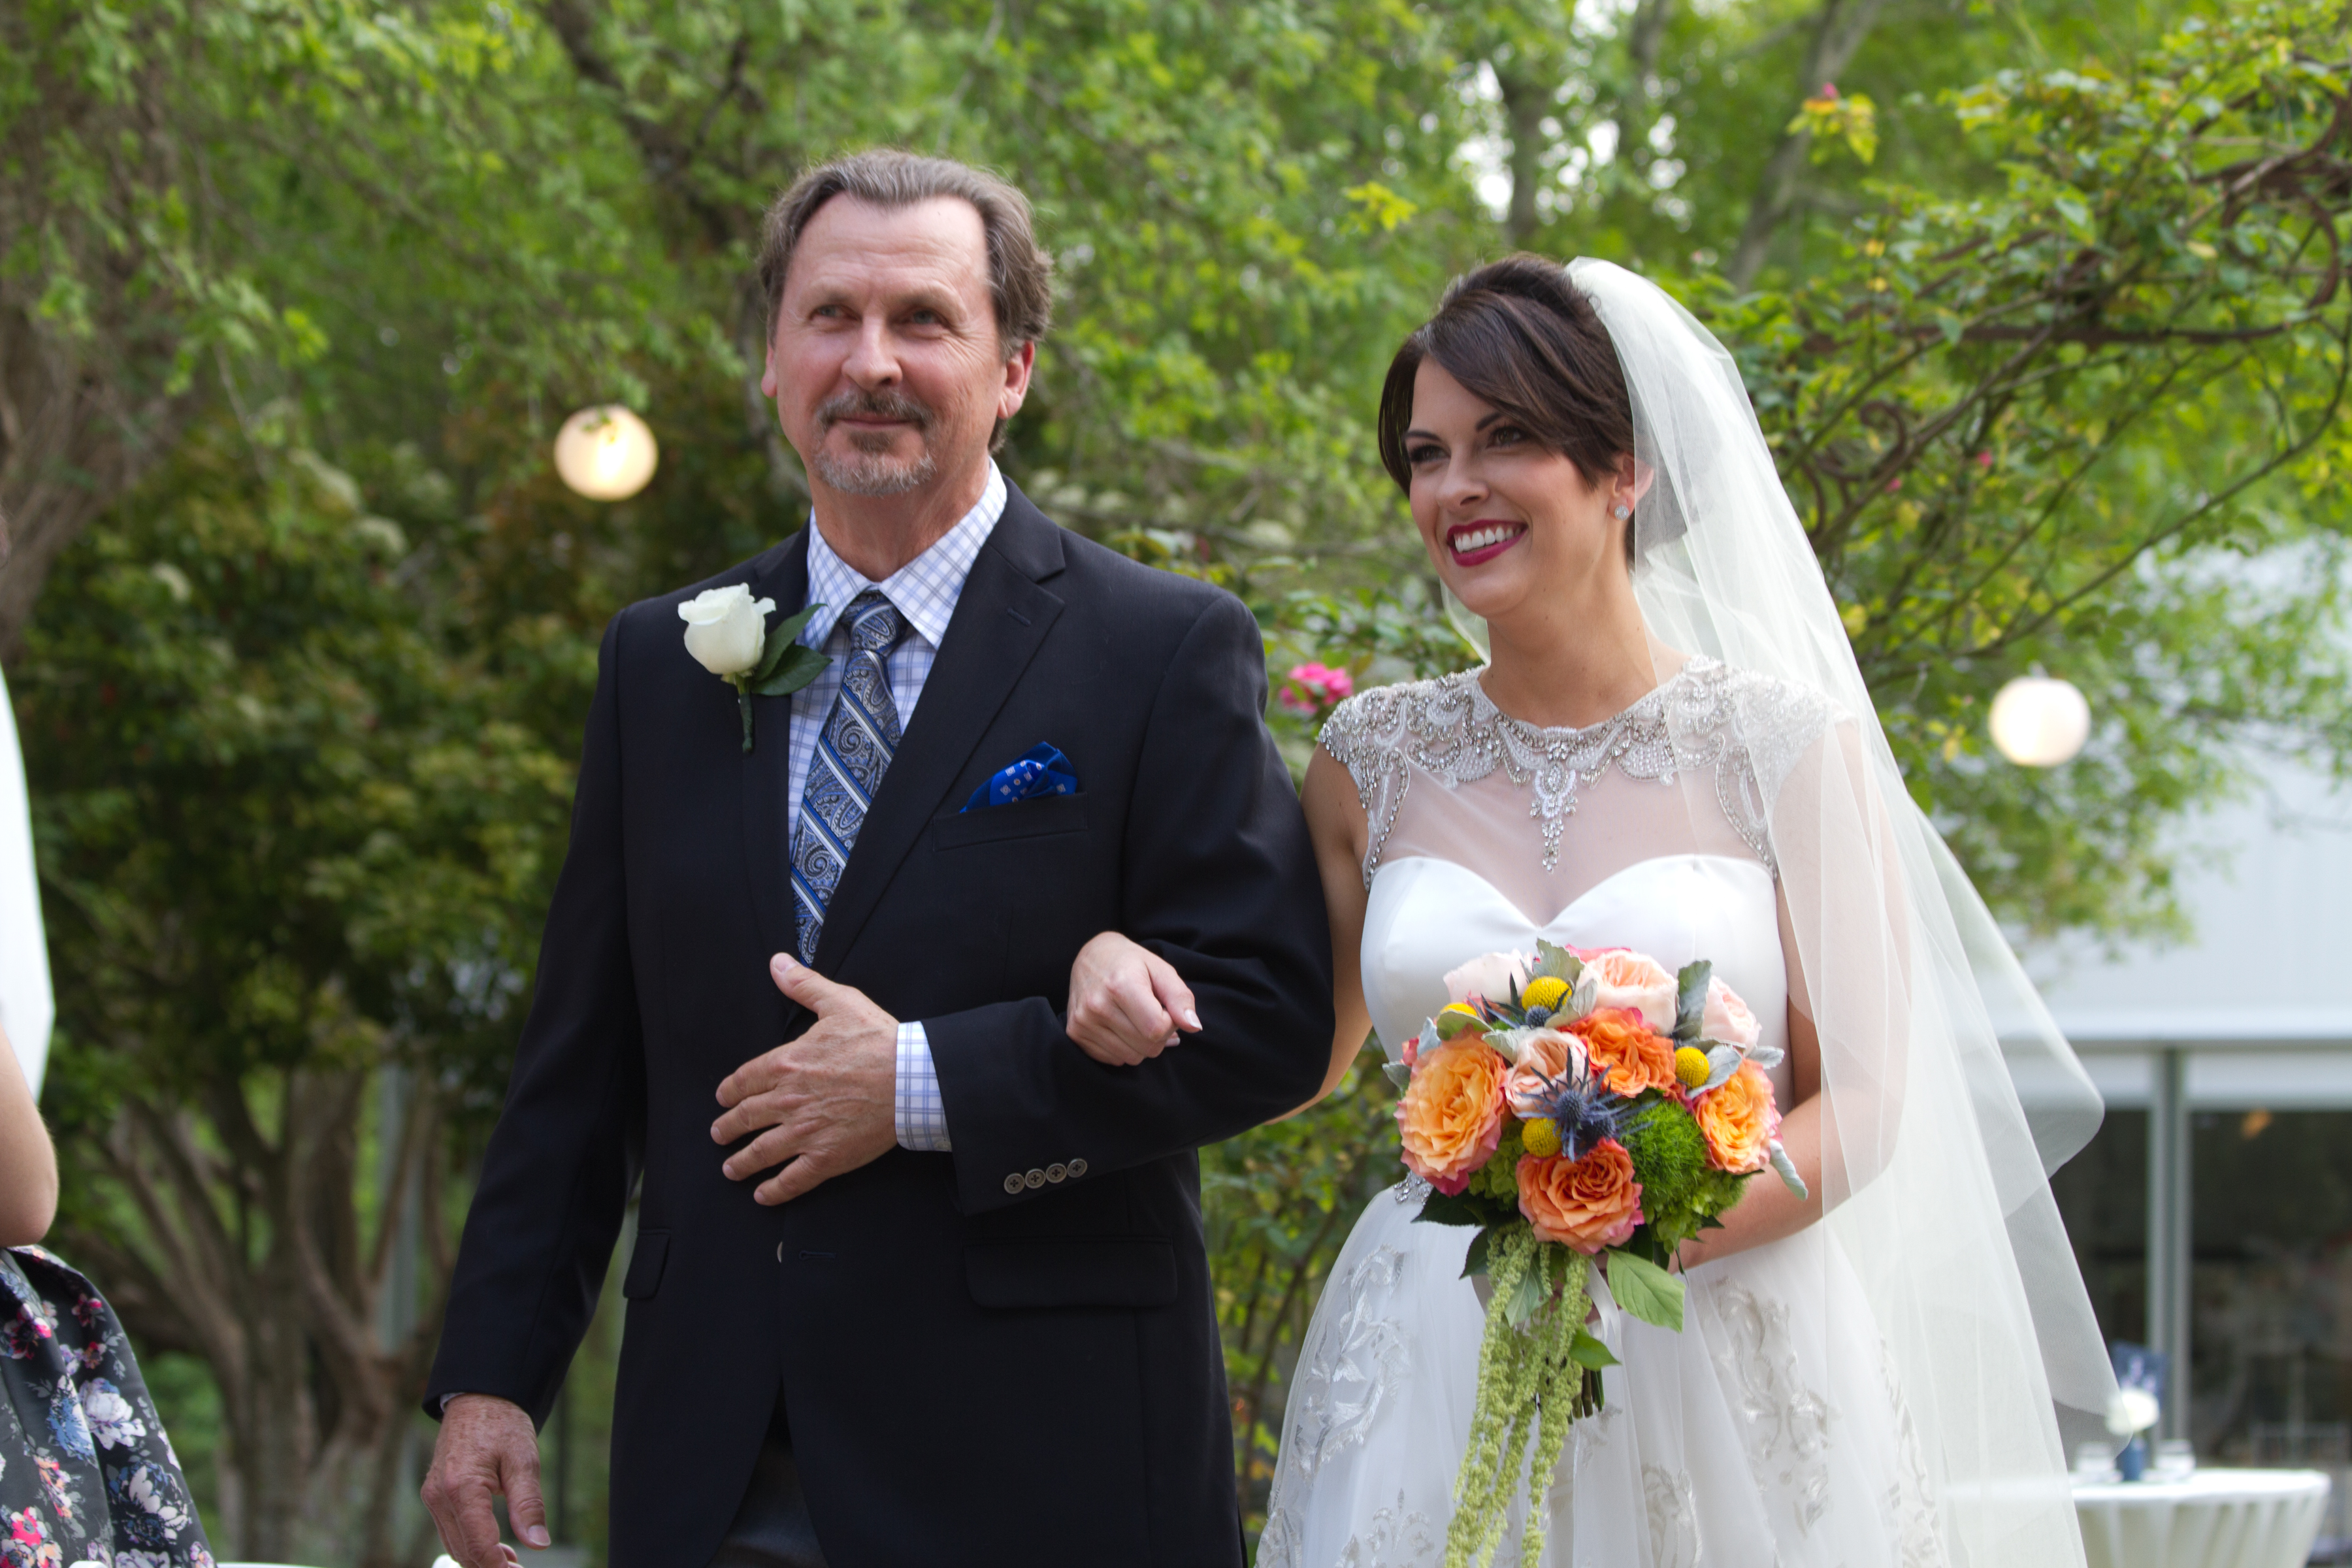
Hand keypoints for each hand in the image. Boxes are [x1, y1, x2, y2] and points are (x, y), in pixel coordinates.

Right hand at [421, 1394, 545, 1566]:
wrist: (478, 1396)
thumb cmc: (503, 1424)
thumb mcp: (524, 1460)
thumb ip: (529, 1505)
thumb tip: (539, 1545)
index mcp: (462, 1487)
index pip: (479, 1544)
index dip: (498, 1567)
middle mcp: (439, 1496)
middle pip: (464, 1551)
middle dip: (490, 1566)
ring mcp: (432, 1497)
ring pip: (454, 1545)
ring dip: (480, 1559)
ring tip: (512, 1561)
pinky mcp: (433, 1495)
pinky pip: (449, 1531)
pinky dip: (470, 1544)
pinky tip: (496, 1545)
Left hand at [712, 954, 899, 1203]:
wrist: (911, 1078)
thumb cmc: (878, 1041)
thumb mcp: (840, 1002)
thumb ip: (804, 985)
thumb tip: (778, 964)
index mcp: (786, 1064)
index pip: (744, 1081)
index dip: (729, 1092)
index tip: (723, 1098)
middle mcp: (788, 1101)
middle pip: (745, 1119)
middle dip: (727, 1128)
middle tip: (719, 1134)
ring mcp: (805, 1132)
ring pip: (761, 1153)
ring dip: (741, 1163)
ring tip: (731, 1169)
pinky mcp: (826, 1157)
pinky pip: (792, 1180)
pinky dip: (774, 1190)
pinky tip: (764, 1195)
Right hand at [1066, 931, 1199, 1065]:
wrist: (1090, 956)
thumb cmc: (1131, 963)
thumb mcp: (1161, 970)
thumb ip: (1180, 997)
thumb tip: (1194, 1027)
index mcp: (1120, 985)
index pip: (1157, 1029)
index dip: (1170, 1022)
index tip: (1164, 1007)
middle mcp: (1097, 1005)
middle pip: (1147, 1047)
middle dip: (1158, 1035)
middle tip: (1151, 1012)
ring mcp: (1083, 1021)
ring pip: (1132, 1058)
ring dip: (1141, 1043)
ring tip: (1135, 1018)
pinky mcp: (1075, 1033)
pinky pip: (1114, 1059)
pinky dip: (1123, 1048)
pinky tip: (1120, 1025)